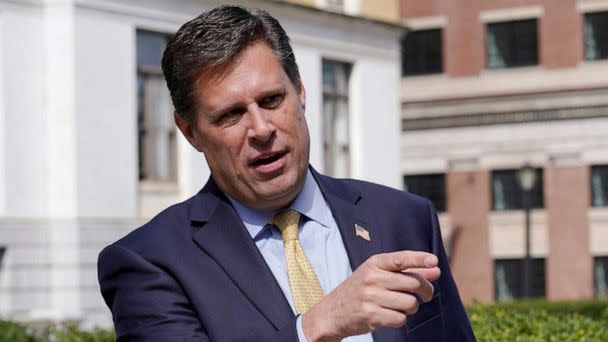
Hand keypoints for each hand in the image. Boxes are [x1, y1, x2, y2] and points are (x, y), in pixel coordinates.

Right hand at [302, 251, 440, 341]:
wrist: (332, 312)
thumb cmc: (361, 291)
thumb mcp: (378, 275)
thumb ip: (406, 272)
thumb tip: (435, 270)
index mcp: (374, 263)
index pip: (400, 258)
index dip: (419, 259)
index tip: (434, 261)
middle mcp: (371, 278)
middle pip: (413, 283)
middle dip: (425, 291)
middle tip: (425, 295)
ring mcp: (370, 297)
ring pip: (410, 303)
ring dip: (412, 307)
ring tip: (402, 306)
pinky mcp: (370, 315)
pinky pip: (400, 318)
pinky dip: (400, 319)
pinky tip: (390, 315)